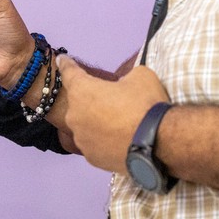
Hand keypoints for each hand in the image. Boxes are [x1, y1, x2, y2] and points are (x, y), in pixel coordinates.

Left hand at [58, 57, 168, 173]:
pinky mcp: (91, 158)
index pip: (69, 72)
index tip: (60, 60)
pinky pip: (94, 144)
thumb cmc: (145, 104)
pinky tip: (118, 140)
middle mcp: (75, 115)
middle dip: (90, 99)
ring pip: (84, 126)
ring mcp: (81, 139)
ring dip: (95, 122)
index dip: (65, 64)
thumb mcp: (139, 76)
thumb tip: (123, 85)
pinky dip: (102, 141)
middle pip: (78, 103)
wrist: (158, 142)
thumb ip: (123, 77)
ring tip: (118, 124)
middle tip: (111, 100)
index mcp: (82, 90)